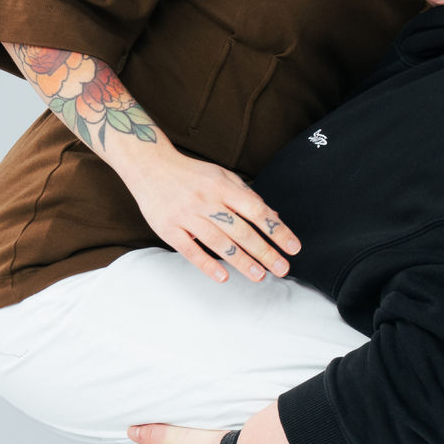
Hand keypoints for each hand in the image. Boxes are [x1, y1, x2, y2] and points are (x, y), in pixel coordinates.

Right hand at [120, 149, 300, 282]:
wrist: (150, 166)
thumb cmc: (191, 173)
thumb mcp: (222, 175)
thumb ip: (246, 195)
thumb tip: (273, 216)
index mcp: (223, 186)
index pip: (256, 211)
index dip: (276, 230)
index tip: (293, 247)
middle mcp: (206, 201)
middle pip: (241, 230)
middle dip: (264, 252)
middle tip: (282, 269)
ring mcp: (186, 215)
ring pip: (218, 243)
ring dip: (241, 262)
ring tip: (259, 276)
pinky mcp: (168, 229)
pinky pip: (190, 250)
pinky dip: (207, 264)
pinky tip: (223, 277)